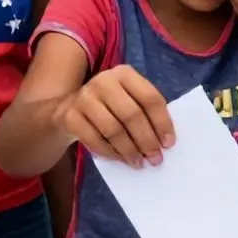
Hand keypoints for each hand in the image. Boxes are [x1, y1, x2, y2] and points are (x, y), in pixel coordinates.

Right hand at [55, 64, 175, 168]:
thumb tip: (164, 141)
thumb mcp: (129, 100)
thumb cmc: (110, 106)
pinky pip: (94, 139)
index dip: (162, 123)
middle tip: (155, 158)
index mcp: (125, 74)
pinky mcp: (69, 115)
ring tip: (138, 162)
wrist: (68, 108)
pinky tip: (120, 159)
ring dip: (129, 150)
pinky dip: (110, 152)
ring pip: (113, 129)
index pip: (150, 98)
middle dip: (147, 140)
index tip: (169, 144)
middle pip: (132, 114)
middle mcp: (103, 81)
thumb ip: (145, 113)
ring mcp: (84, 97)